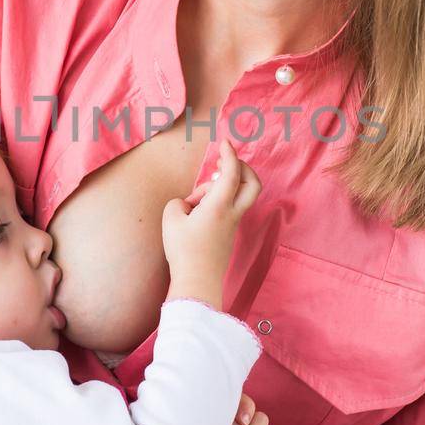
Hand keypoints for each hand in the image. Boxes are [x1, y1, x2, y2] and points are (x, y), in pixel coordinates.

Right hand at [161, 138, 261, 296]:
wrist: (197, 282)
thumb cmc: (184, 251)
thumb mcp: (171, 219)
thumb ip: (180, 202)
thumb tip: (190, 205)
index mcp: (220, 206)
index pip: (232, 173)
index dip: (229, 154)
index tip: (224, 142)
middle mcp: (232, 214)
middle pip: (252, 183)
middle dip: (241, 167)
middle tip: (222, 164)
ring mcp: (233, 225)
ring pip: (236, 196)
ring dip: (217, 189)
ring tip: (191, 202)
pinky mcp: (228, 234)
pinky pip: (227, 209)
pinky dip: (215, 202)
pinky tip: (196, 211)